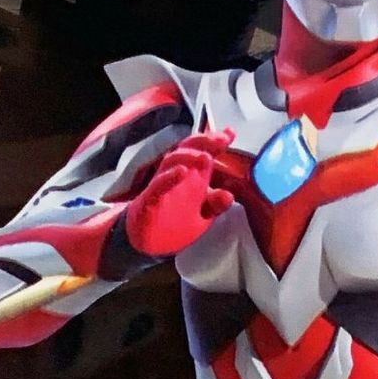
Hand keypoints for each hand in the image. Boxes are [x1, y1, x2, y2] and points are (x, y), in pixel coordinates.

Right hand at [123, 127, 234, 258]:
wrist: (147, 244)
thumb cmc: (173, 224)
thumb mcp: (202, 215)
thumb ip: (215, 204)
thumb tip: (229, 195)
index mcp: (191, 177)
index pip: (202, 152)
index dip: (214, 141)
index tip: (230, 134)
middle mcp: (177, 176)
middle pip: (187, 149)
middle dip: (204, 142)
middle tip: (221, 140)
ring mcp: (162, 185)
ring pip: (172, 161)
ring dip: (189, 157)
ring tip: (205, 157)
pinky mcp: (150, 199)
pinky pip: (158, 184)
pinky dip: (169, 177)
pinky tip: (181, 172)